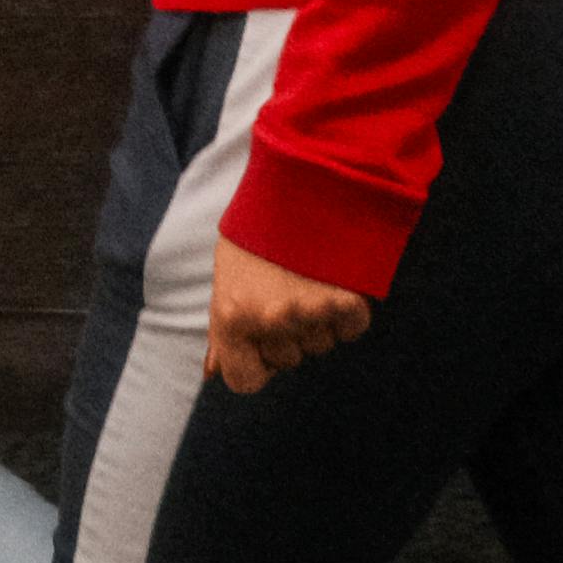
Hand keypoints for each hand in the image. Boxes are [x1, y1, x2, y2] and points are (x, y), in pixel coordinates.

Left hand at [206, 237, 373, 394]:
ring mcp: (307, 311)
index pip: (245, 383)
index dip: (254, 362)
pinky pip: (351, 328)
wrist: (294, 179)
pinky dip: (348, 311)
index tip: (257, 333)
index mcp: (231, 317)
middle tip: (283, 290)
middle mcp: (268, 319)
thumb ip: (221, 331)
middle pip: (287, 361)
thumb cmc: (253, 233)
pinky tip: (333, 283)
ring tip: (306, 278)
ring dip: (318, 322)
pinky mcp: (345, 298)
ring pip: (321, 345)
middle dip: (286, 335)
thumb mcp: (225, 277)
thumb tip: (211, 373)